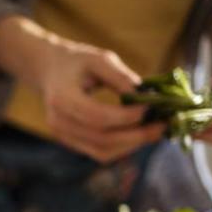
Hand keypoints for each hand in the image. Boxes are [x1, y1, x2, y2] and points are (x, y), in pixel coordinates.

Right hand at [0, 16, 164, 162]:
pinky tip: (139, 135)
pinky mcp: (71, 143)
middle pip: (101, 139)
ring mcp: (63, 136)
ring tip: (154, 132)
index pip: (97, 116)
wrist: (50, 71)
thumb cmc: (76, 61)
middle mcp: (59, 122)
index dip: (126, 117)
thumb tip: (146, 96)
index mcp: (62, 98)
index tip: (150, 108)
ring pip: (102, 151)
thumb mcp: (99, 59)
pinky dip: (122, 148)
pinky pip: (99, 153)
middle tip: (162, 126)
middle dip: (135, 135)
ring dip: (132, 144)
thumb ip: (120, 77)